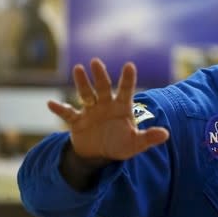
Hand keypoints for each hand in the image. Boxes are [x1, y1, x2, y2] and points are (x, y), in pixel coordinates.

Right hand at [48, 58, 168, 160]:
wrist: (99, 154)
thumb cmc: (120, 144)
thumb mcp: (135, 144)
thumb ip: (148, 138)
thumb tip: (166, 135)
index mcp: (122, 107)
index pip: (126, 90)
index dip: (127, 78)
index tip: (129, 65)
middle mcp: (106, 104)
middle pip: (103, 87)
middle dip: (100, 75)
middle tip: (96, 62)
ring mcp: (90, 111)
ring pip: (85, 94)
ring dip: (82, 83)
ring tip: (78, 69)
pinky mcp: (77, 121)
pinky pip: (68, 114)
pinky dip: (60, 110)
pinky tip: (51, 104)